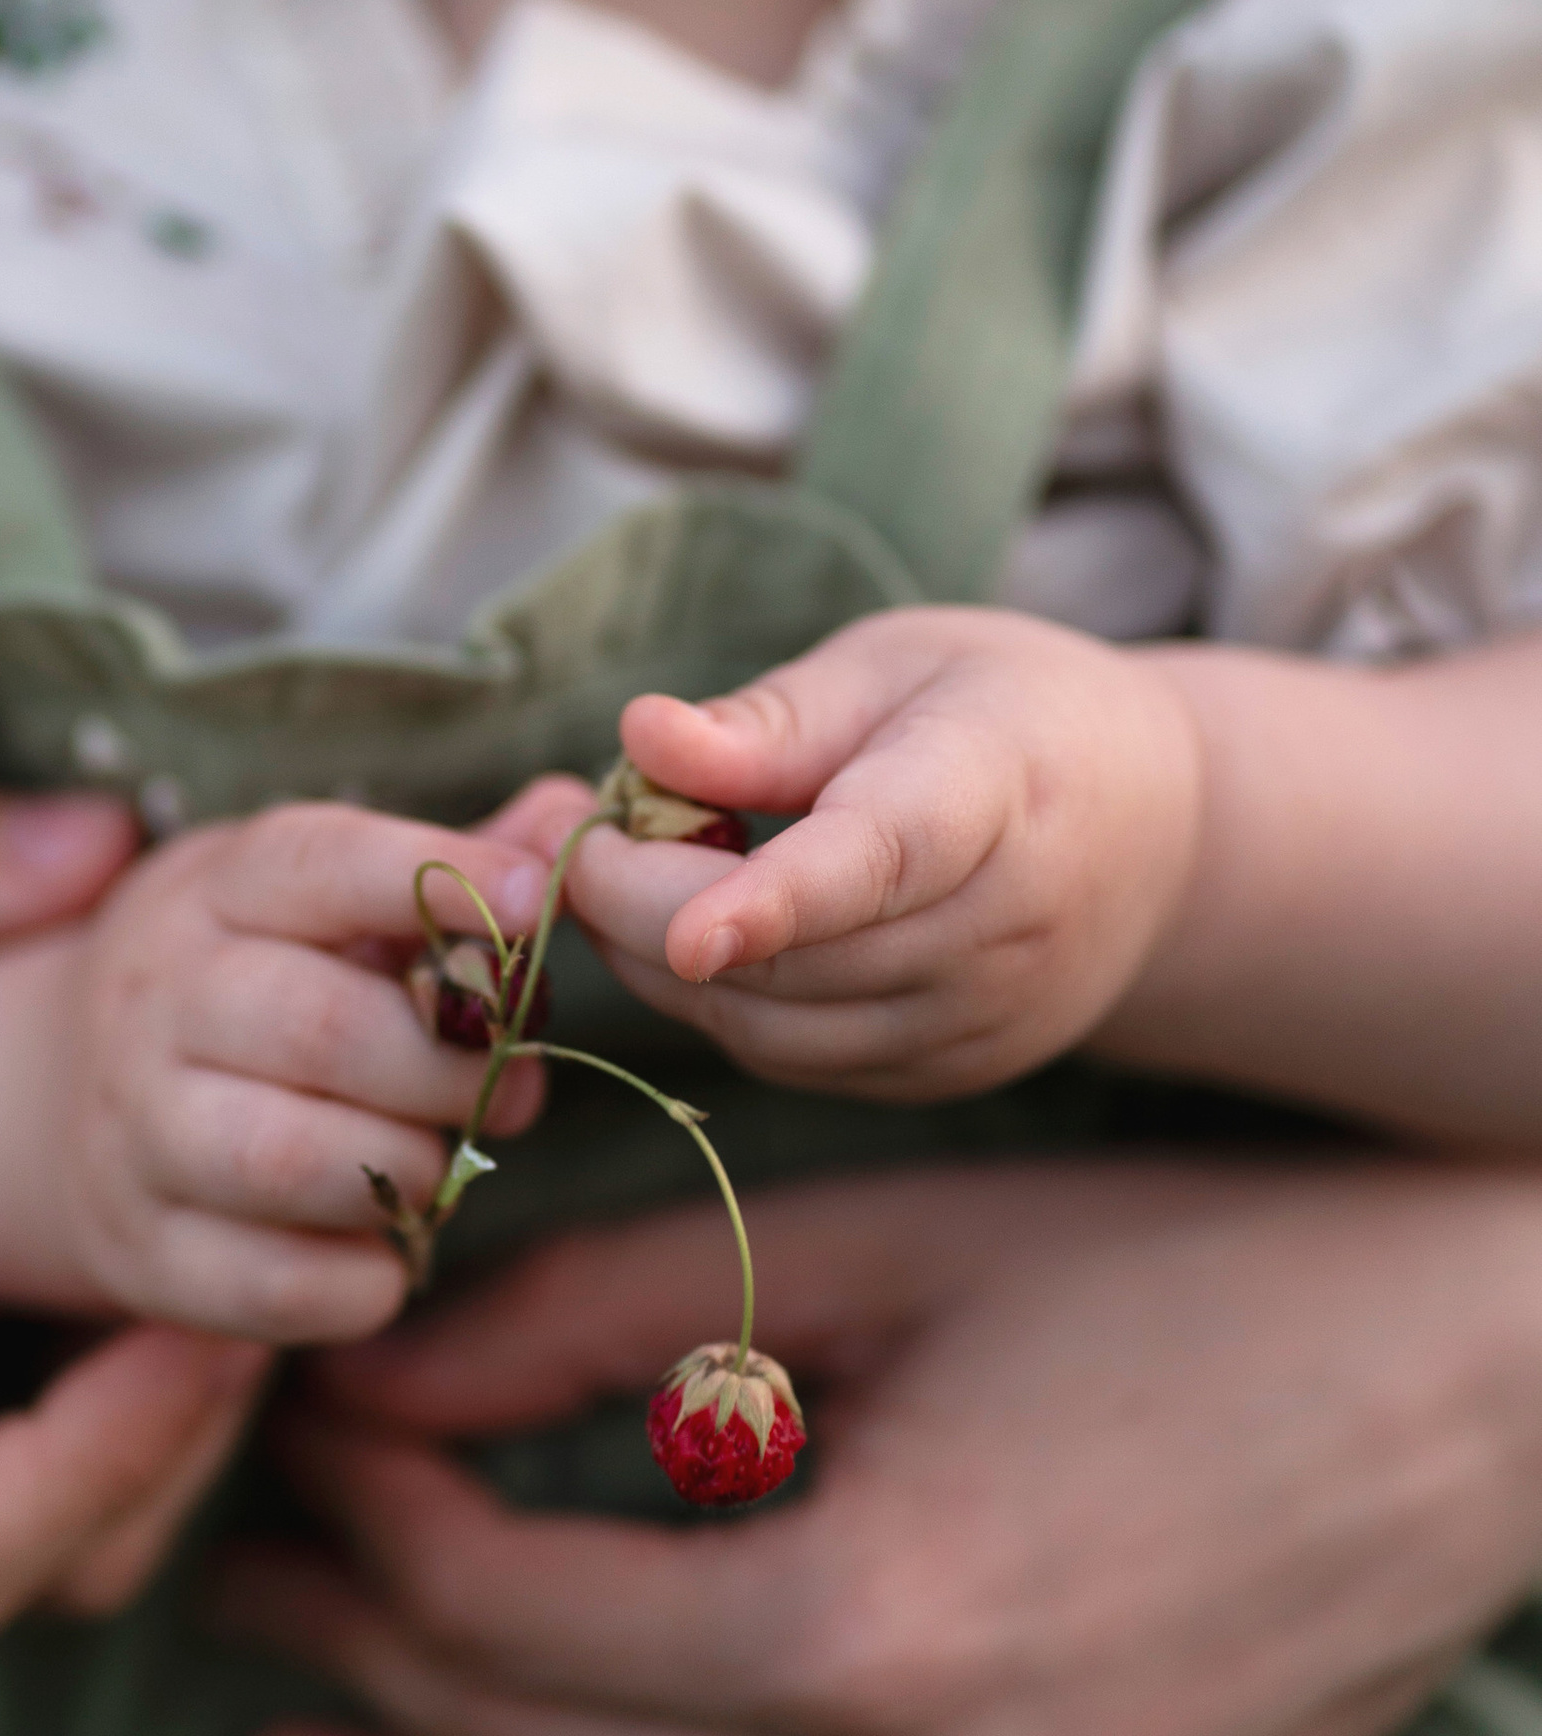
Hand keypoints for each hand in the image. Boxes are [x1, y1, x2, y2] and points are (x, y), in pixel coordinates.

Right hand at [33, 804, 550, 1342]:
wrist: (71, 1092)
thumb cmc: (254, 983)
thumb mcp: (321, 903)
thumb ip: (450, 871)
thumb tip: (573, 822)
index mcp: (213, 891)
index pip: (315, 863)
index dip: (432, 875)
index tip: (539, 899)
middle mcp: (156, 999)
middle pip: (320, 1028)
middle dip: (451, 1067)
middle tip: (516, 1086)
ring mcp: (134, 1129)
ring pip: (290, 1160)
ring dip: (410, 1171)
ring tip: (440, 1165)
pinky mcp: (142, 1248)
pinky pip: (274, 1283)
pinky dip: (364, 1278)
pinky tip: (386, 1246)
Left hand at [209, 1153, 1541, 1735]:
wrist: (1469, 1363)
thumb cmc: (1165, 1259)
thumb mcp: (860, 1240)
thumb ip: (585, 1311)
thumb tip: (360, 1384)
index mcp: (866, 1633)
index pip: (507, 1617)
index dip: (365, 1525)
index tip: (294, 1442)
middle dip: (368, 1660)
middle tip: (240, 1584)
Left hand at [531, 608, 1203, 1098]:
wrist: (1157, 831)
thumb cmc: (1006, 715)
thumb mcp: (898, 663)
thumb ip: (771, 717)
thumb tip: (639, 738)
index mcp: (998, 789)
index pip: (886, 857)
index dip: (778, 899)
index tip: (684, 929)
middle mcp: (1004, 927)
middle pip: (799, 958)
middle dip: (649, 907)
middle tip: (579, 831)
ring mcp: (984, 1019)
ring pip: (779, 1030)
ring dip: (666, 966)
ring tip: (629, 873)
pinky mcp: (951, 1072)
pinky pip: (799, 1062)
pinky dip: (722, 1005)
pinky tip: (700, 930)